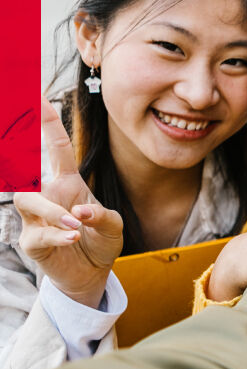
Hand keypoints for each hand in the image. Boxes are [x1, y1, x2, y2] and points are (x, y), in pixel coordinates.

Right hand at [13, 98, 123, 307]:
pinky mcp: (32, 241)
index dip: (46, 122)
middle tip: (11, 136)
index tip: (38, 96)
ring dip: (52, 211)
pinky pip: (38, 233)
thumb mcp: (114, 225)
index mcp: (67, 182)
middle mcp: (47, 195)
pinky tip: (75, 237)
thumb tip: (82, 211)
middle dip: (14, 149)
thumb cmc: (101, 240)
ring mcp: (36, 218)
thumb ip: (103, 215)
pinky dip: (58, 235)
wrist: (93, 272)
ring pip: (27, 201)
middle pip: (22, 167)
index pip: (54, 147)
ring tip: (77, 225)